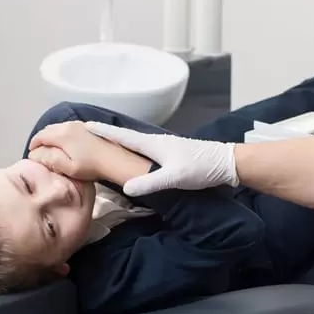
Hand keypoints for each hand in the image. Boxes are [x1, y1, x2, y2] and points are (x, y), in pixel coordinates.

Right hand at [28, 122, 108, 181]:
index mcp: (62, 134)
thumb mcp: (68, 167)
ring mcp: (79, 124)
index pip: (40, 136)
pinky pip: (68, 127)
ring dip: (51, 136)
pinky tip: (65, 144)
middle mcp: (69, 125)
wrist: (115, 159)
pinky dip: (61, 133)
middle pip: (48, 129)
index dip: (33, 145)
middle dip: (41, 139)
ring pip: (58, 127)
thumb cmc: (91, 166)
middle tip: (40, 151)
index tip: (32, 154)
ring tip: (51, 148)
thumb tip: (36, 154)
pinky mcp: (87, 127)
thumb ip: (50, 159)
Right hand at [84, 122, 237, 196]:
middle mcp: (157, 142)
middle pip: (127, 137)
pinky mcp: (173, 154)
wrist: (227, 164)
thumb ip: (150, 182)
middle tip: (88, 133)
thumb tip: (125, 187)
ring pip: (137, 143)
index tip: (85, 126)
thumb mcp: (174, 178)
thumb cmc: (201, 168)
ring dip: (121, 142)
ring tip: (106, 145)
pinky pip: (146, 150)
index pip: (123, 136)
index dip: (104, 132)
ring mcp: (166, 147)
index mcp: (154, 144)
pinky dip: (134, 150)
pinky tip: (135, 157)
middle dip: (108, 135)